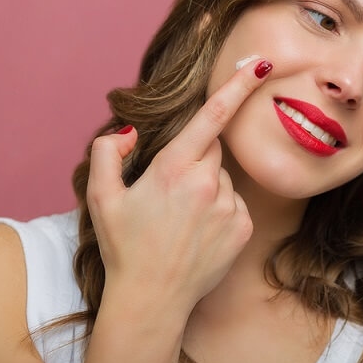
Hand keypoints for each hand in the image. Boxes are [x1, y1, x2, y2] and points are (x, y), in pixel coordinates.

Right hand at [86, 56, 271, 313]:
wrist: (152, 299)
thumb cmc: (125, 246)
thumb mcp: (102, 197)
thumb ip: (108, 152)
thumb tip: (131, 132)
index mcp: (174, 168)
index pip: (213, 116)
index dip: (239, 86)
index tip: (261, 64)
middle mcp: (208, 183)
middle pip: (213, 149)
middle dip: (196, 159)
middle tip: (171, 190)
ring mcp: (229, 207)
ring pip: (224, 178)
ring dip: (208, 187)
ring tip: (183, 219)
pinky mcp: (244, 227)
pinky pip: (235, 203)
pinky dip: (221, 210)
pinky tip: (199, 232)